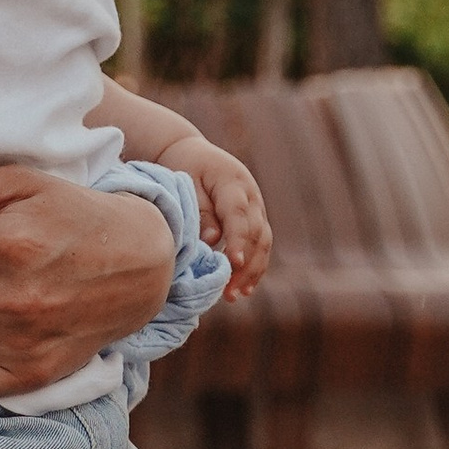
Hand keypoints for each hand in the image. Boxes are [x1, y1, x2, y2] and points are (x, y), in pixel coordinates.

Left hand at [170, 132, 273, 298]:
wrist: (193, 153)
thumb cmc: (185, 168)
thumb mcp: (186, 183)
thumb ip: (200, 211)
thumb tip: (212, 240)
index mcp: (233, 182)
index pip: (239, 215)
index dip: (238, 240)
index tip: (233, 263)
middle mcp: (252, 196)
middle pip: (257, 233)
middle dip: (245, 265)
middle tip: (229, 291)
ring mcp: (258, 208)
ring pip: (263, 242)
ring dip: (253, 271)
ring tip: (235, 295)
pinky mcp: (256, 219)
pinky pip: (261, 245)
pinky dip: (255, 267)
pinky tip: (244, 288)